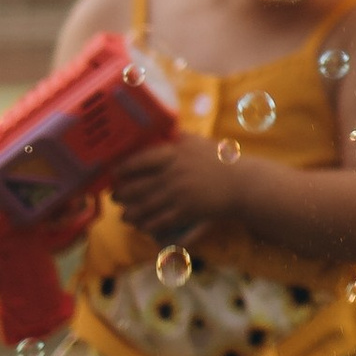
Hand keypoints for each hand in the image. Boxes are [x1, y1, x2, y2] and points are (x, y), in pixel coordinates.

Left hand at [104, 137, 240, 236]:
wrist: (241, 184)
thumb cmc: (219, 160)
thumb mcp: (197, 142)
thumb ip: (176, 137)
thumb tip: (158, 130)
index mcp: (174, 154)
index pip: (139, 160)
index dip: (122, 169)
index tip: (113, 173)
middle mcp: (173, 173)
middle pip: (138, 186)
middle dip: (122, 194)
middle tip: (115, 196)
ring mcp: (178, 194)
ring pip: (145, 206)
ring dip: (130, 213)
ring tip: (125, 215)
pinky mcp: (185, 211)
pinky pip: (159, 220)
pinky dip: (147, 225)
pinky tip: (141, 226)